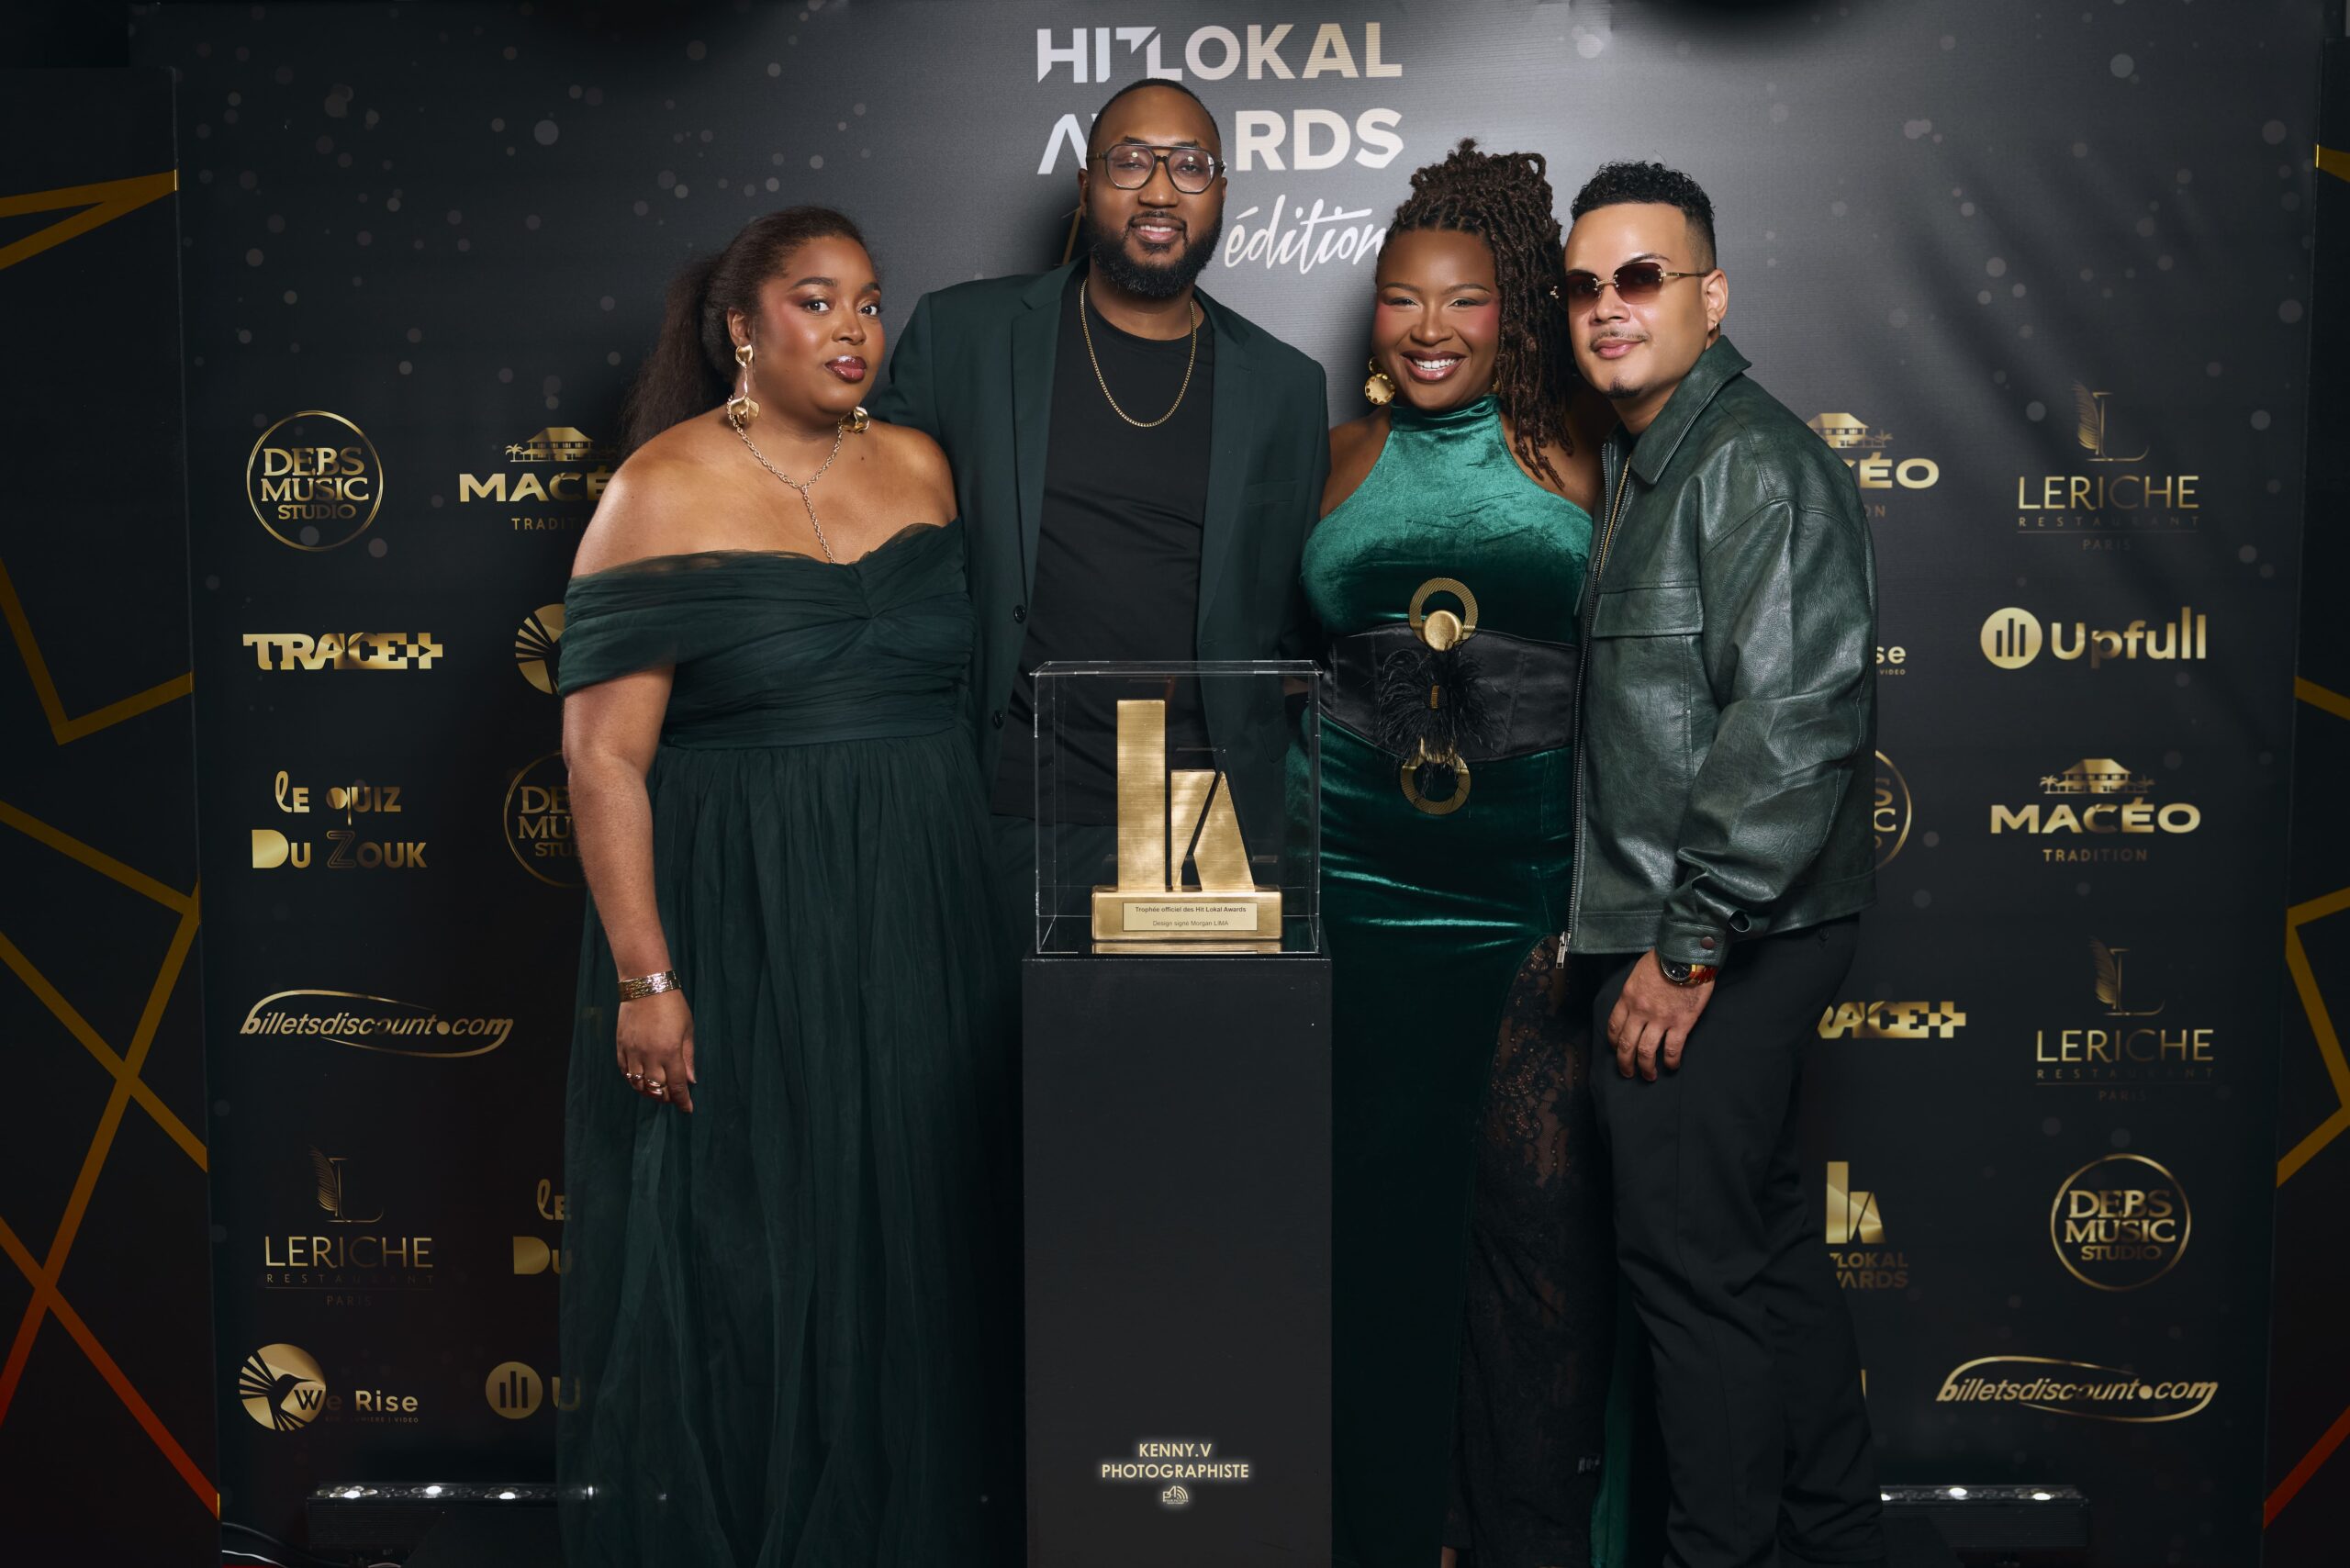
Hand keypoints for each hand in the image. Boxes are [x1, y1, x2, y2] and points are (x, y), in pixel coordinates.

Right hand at [616, 989, 696, 1112]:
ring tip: (657, 1091)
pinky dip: (633, 1080)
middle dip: (666, 1098)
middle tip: (673, 1097)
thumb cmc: (672, 1006)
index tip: (687, 1109)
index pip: (677, 1086)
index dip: (682, 1101)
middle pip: (656, 1089)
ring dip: (648, 1092)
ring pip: (638, 1084)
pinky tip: (641, 1080)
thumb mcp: (687, 1030)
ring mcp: (633, 1052)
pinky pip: (625, 1072)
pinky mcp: (621, 1046)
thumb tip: (691, 1081)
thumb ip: (688, 1058)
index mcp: (670, 1052)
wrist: (646, 986)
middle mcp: (650, 1056)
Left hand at [1607, 950, 1714, 1081]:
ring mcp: (1660, 1020)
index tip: (1616, 1049)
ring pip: (1646, 1052)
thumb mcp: (1638, 972)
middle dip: (1624, 1063)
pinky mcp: (1681, 1024)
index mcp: (1628, 998)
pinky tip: (1671, 1066)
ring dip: (1645, 1068)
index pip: (1614, 1026)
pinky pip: (1672, 1050)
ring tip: (1649, 1076)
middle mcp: (1640, 1012)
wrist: (1687, 955)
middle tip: (1627, 1072)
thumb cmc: (1664, 958)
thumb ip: (1634, 990)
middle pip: (1626, 1044)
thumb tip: (1635, 1002)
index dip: (1613, 1042)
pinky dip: (1670, 1062)